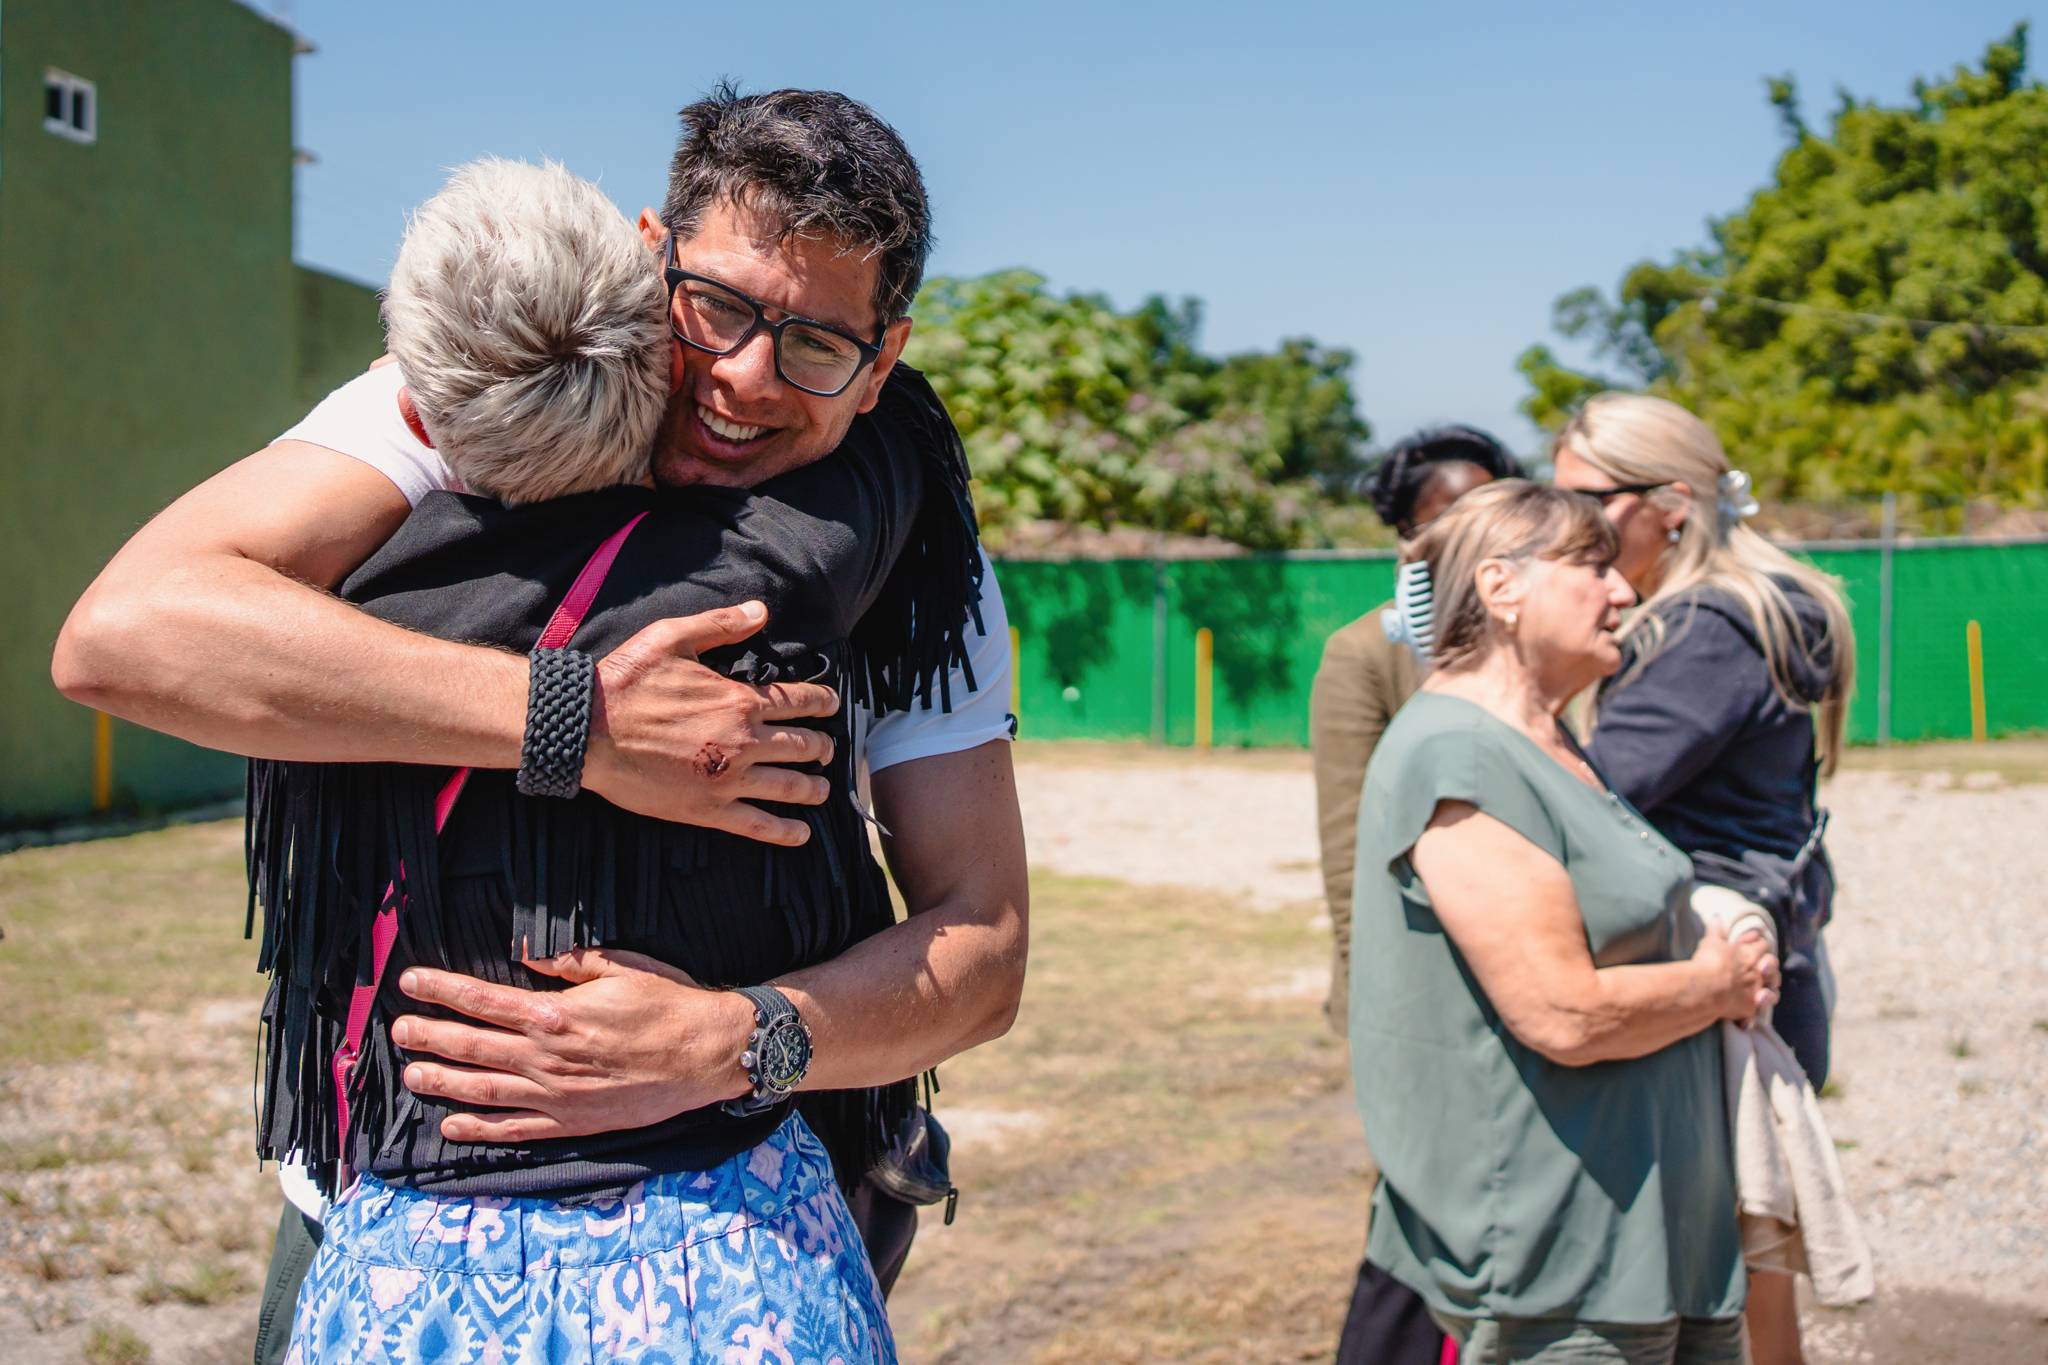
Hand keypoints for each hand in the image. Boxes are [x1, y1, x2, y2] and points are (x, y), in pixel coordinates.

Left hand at [391, 949, 755, 1144]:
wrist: (706, 1053)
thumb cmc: (668, 1003)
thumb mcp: (621, 966)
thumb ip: (570, 963)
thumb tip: (527, 957)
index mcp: (556, 1013)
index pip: (482, 999)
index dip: (440, 989)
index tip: (410, 982)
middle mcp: (547, 1057)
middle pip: (471, 1046)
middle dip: (429, 1035)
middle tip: (398, 1030)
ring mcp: (556, 1095)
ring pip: (482, 1090)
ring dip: (441, 1081)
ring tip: (411, 1074)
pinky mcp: (572, 1122)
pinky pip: (513, 1129)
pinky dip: (478, 1129)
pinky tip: (451, 1124)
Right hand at [582, 601, 839, 844]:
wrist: (588, 729)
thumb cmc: (626, 681)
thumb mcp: (673, 637)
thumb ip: (721, 625)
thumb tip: (761, 611)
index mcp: (739, 700)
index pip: (798, 701)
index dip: (822, 702)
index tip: (832, 705)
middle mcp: (743, 741)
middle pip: (802, 745)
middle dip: (821, 748)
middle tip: (827, 751)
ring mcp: (728, 778)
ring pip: (789, 786)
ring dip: (812, 788)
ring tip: (821, 790)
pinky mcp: (708, 809)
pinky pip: (757, 825)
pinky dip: (785, 832)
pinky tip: (801, 835)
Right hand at [1692, 920, 1780, 1025]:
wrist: (1706, 987)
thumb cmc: (1709, 961)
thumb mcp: (1711, 941)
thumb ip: (1716, 930)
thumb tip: (1717, 917)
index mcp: (1750, 953)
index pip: (1762, 944)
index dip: (1759, 943)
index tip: (1755, 941)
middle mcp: (1758, 972)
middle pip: (1772, 967)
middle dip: (1769, 967)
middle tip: (1763, 968)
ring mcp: (1756, 990)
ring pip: (1772, 992)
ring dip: (1769, 992)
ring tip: (1763, 994)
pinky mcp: (1750, 1007)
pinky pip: (1756, 1012)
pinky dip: (1752, 1015)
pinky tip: (1748, 1020)